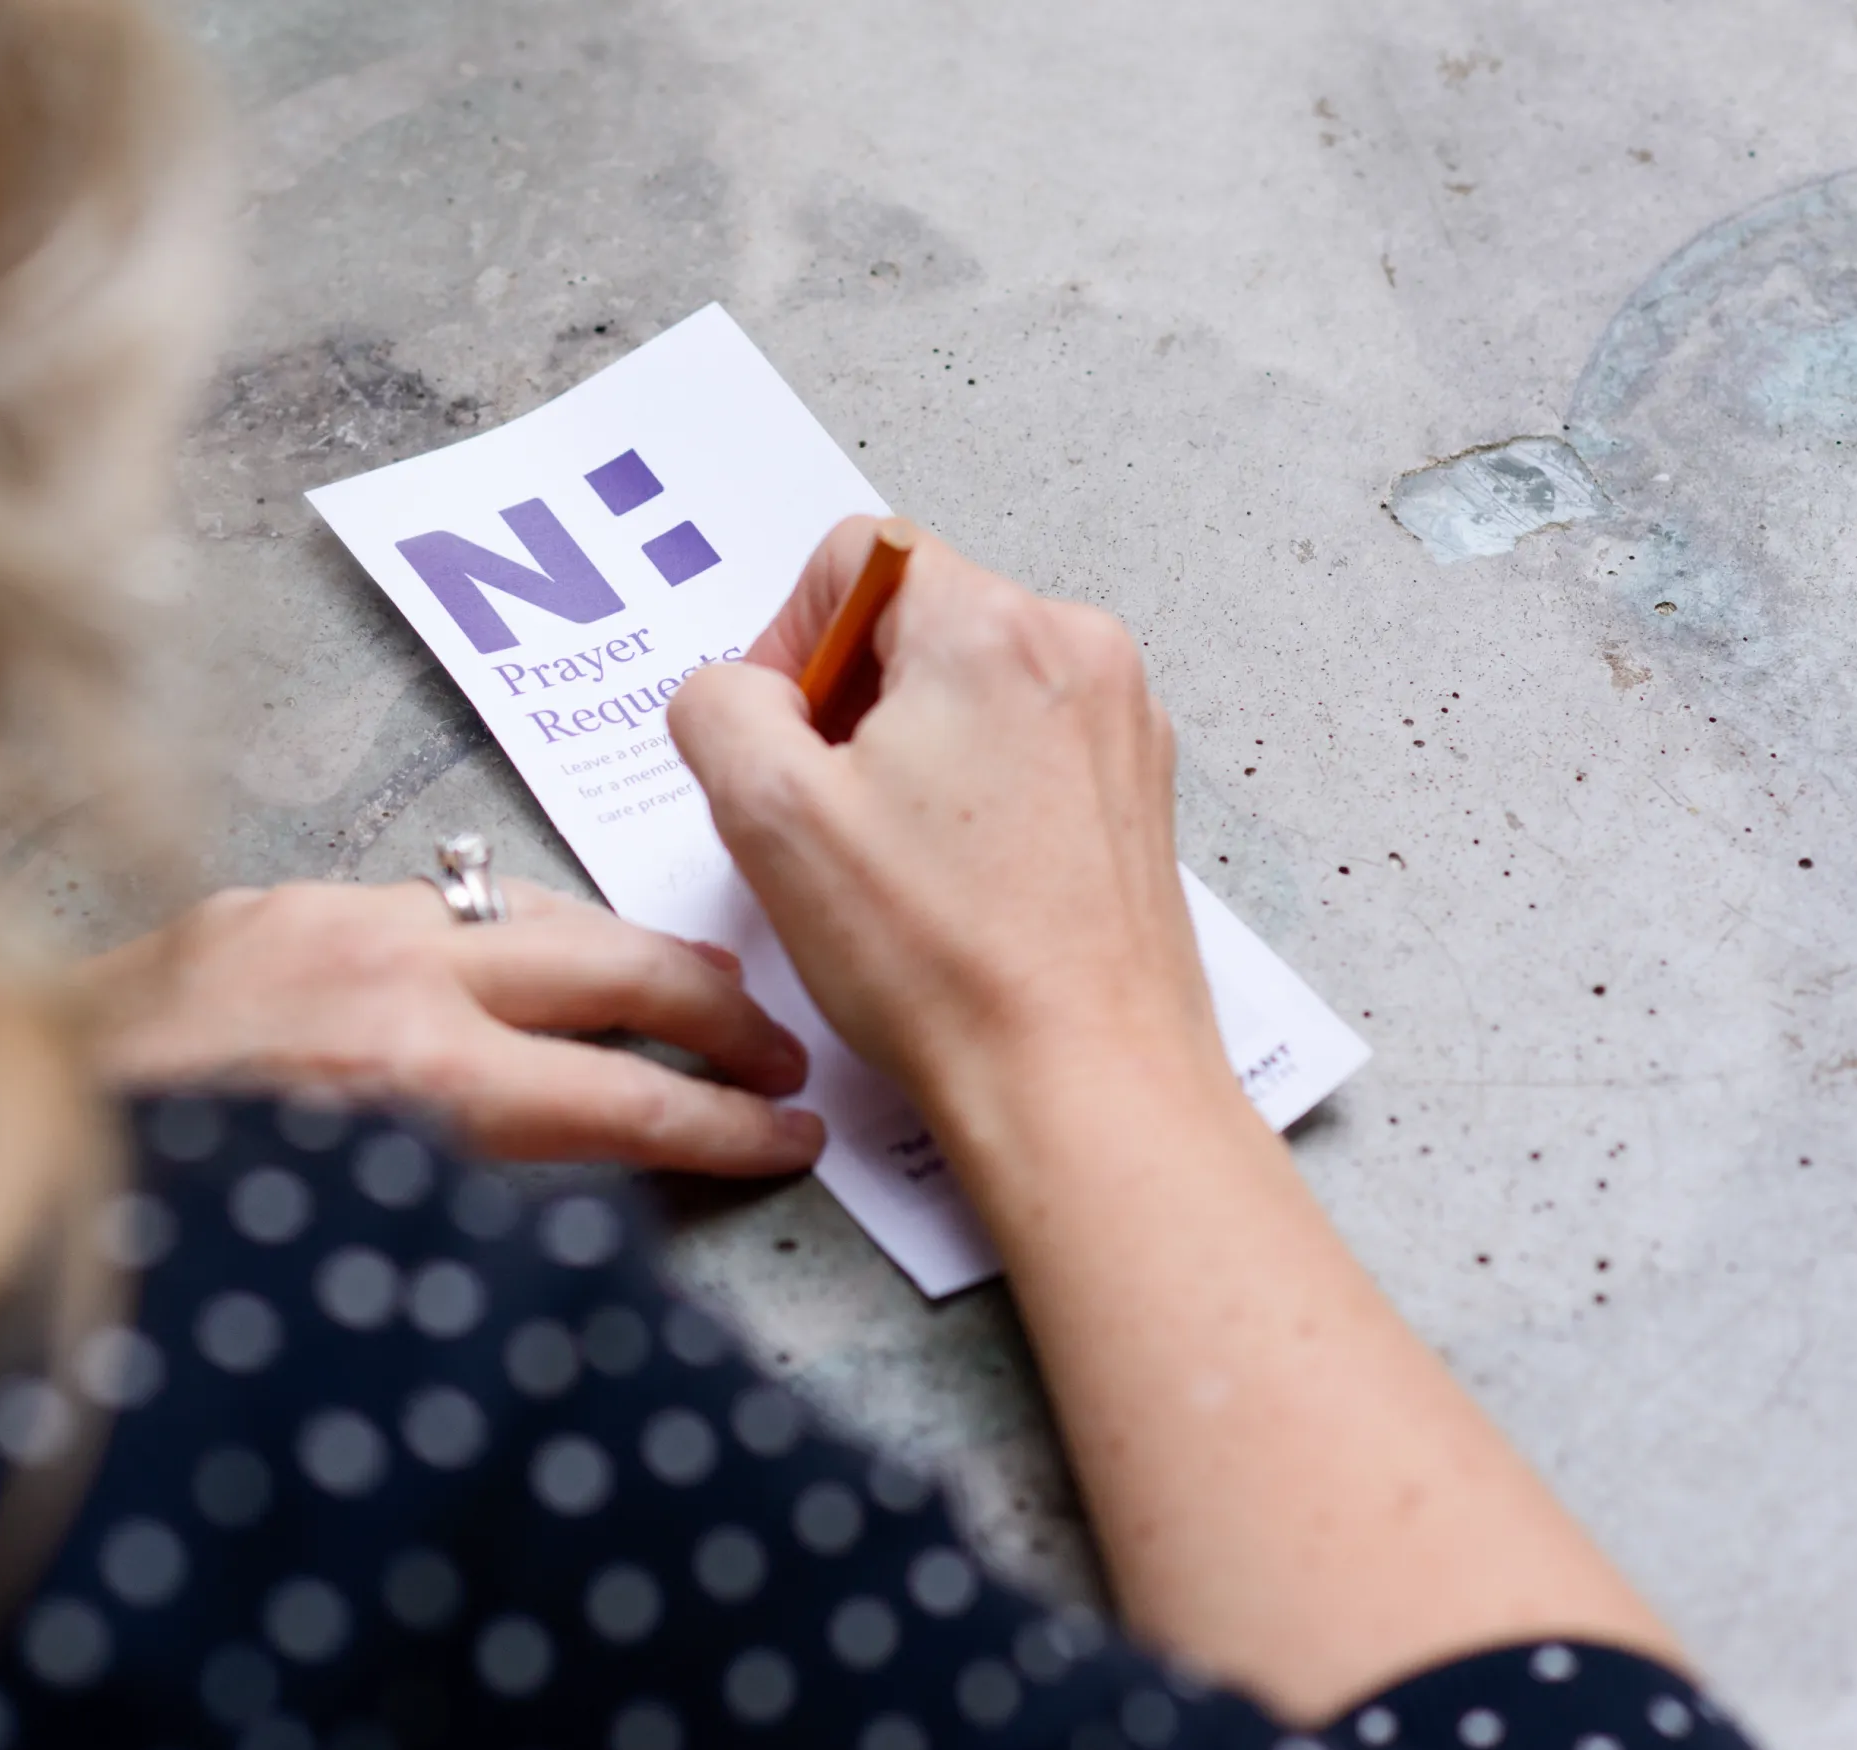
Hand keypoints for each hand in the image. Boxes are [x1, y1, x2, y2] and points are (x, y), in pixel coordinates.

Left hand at [76, 879, 823, 1174]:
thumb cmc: (144, 1225)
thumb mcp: (338, 1240)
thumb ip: (471, 1189)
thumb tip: (580, 1176)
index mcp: (410, 1082)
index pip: (624, 1100)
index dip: (727, 1123)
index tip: (791, 1134)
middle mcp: (379, 974)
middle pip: (609, 961)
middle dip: (714, 1004)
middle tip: (776, 1046)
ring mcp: (317, 919)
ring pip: (525, 905)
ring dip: (614, 950)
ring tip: (681, 990)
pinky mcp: (260, 902)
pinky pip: (421, 900)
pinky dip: (494, 936)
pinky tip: (515, 969)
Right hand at [667, 518, 1230, 1114]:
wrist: (1083, 1084)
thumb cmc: (945, 964)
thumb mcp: (766, 815)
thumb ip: (718, 706)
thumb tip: (741, 694)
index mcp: (990, 626)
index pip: (853, 557)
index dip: (787, 644)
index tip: (783, 744)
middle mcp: (1076, 651)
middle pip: (914, 624)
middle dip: (848, 709)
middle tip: (828, 821)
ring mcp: (1121, 725)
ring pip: (970, 692)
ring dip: (909, 759)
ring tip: (894, 868)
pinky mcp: (1138, 796)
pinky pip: (1025, 753)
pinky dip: (973, 802)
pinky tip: (952, 892)